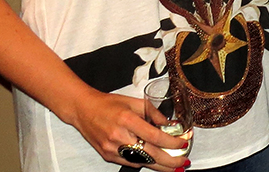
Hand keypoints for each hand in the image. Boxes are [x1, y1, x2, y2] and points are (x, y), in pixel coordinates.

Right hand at [67, 87, 188, 170]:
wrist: (84, 110)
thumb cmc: (109, 104)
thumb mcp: (135, 102)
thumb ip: (154, 114)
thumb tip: (171, 124)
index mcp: (128, 120)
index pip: (155, 136)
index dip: (172, 142)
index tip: (184, 142)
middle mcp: (119, 137)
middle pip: (150, 155)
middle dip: (169, 162)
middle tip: (183, 163)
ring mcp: (112, 149)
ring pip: (141, 162)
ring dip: (159, 167)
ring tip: (173, 167)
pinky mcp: (108, 156)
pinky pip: (130, 162)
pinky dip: (144, 163)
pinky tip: (154, 162)